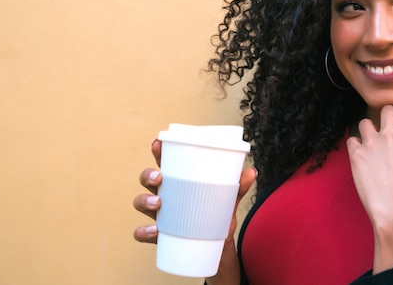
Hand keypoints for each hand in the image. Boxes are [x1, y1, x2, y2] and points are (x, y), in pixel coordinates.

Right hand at [132, 138, 256, 284]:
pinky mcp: (159, 235)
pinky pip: (142, 232)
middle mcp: (164, 194)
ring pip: (140, 202)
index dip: (158, 151)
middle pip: (147, 179)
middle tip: (159, 176)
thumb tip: (252, 172)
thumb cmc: (216, 215)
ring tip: (158, 204)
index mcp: (178, 181)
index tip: (157, 143)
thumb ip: (238, 187)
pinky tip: (154, 231)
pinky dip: (144, 231)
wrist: (216, 247)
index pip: (164, 161)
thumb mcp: (228, 200)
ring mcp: (159, 215)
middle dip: (148, 174)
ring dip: (144, 201)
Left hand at [347, 103, 392, 272]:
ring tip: (372, 144)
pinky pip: (351, 140)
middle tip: (386, 131)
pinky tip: (361, 156)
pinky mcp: (356, 153)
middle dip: (386, 118)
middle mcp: (392, 132)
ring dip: (368, 131)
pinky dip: (355, 146)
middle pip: (385, 109)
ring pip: (364, 122)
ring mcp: (372, 142)